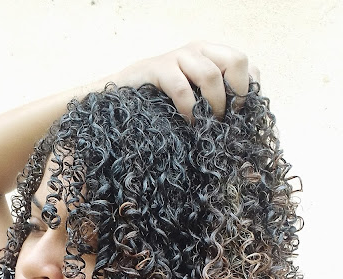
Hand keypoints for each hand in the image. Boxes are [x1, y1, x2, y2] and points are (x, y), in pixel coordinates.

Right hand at [116, 41, 260, 119]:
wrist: (120, 95)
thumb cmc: (160, 103)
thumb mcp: (194, 102)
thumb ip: (216, 108)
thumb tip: (243, 138)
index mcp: (211, 56)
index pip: (246, 64)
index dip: (247, 90)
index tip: (238, 115)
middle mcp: (198, 50)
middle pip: (236, 60)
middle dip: (236, 93)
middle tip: (225, 117)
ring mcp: (178, 56)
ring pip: (211, 74)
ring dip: (213, 104)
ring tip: (206, 123)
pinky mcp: (158, 68)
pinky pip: (182, 89)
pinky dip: (189, 110)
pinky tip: (187, 123)